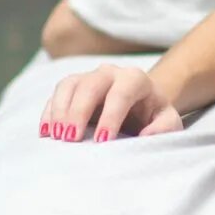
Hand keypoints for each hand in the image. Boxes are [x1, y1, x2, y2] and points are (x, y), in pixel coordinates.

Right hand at [40, 63, 184, 142]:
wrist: (139, 105)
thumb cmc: (153, 117)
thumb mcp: (168, 122)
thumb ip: (164, 128)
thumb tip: (147, 135)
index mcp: (135, 79)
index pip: (120, 93)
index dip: (110, 116)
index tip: (102, 141)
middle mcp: (110, 73)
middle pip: (89, 85)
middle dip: (78, 112)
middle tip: (71, 139)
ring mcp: (88, 77)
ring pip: (68, 85)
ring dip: (59, 111)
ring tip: (56, 136)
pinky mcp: (72, 86)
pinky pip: (56, 94)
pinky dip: (49, 112)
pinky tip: (46, 133)